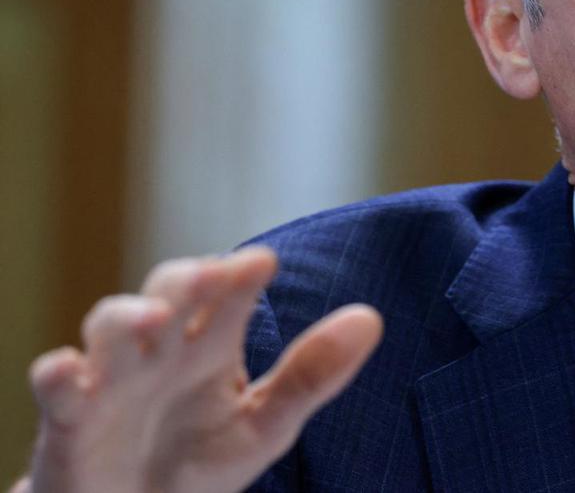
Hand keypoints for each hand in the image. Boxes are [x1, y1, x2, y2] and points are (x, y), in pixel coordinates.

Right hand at [11, 246, 382, 492]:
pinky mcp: (69, 421)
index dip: (241, 275)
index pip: (230, 295)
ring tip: (155, 320)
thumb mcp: (266, 424)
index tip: (263, 263)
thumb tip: (372, 318)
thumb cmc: (201, 458)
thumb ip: (313, 374)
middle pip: (169, 293)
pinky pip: (55, 390)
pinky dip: (56, 376)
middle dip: (186, 281)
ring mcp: (112, 379)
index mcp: (212, 343)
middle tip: (212, 274)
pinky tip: (66, 370)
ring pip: (109, 327)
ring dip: (127, 318)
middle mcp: (163, 348)